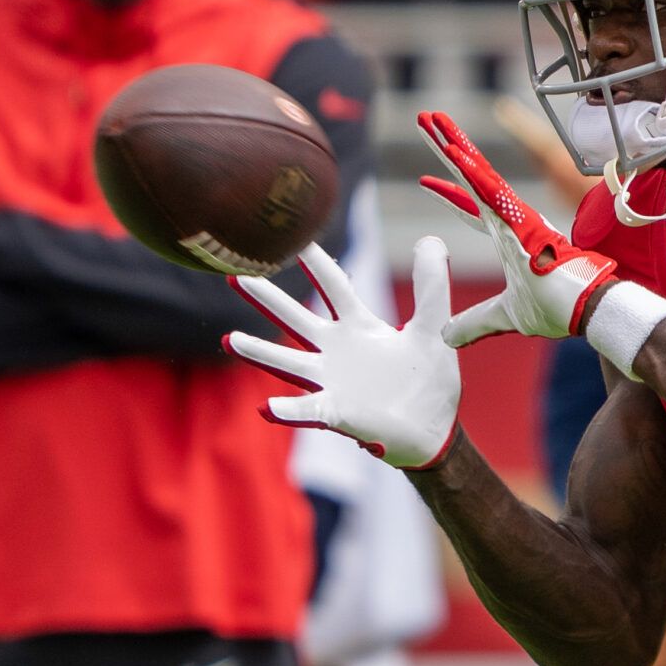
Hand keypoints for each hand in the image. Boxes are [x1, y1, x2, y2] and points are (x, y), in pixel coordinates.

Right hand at [225, 239, 460, 468]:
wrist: (434, 429)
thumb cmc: (430, 379)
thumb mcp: (435, 327)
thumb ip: (432, 286)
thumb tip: (430, 240)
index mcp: (361, 326)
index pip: (335, 287)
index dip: (317, 262)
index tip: (293, 236)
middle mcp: (338, 350)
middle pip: (296, 318)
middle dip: (267, 298)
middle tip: (236, 274)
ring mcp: (332, 381)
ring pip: (288, 362)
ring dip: (260, 352)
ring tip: (230, 340)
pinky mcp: (336, 412)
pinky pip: (306, 409)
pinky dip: (287, 410)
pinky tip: (266, 407)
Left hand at [416, 110, 617, 346]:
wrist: (587, 310)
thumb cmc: (557, 308)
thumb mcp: (505, 317)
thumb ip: (476, 323)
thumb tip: (446, 337)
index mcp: (507, 236)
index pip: (471, 208)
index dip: (449, 194)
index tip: (425, 180)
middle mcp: (510, 219)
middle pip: (470, 177)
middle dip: (447, 147)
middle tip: (425, 119)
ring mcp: (515, 216)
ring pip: (477, 173)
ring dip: (454, 145)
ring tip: (431, 119)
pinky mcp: (522, 219)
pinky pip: (491, 190)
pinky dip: (472, 171)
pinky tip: (454, 151)